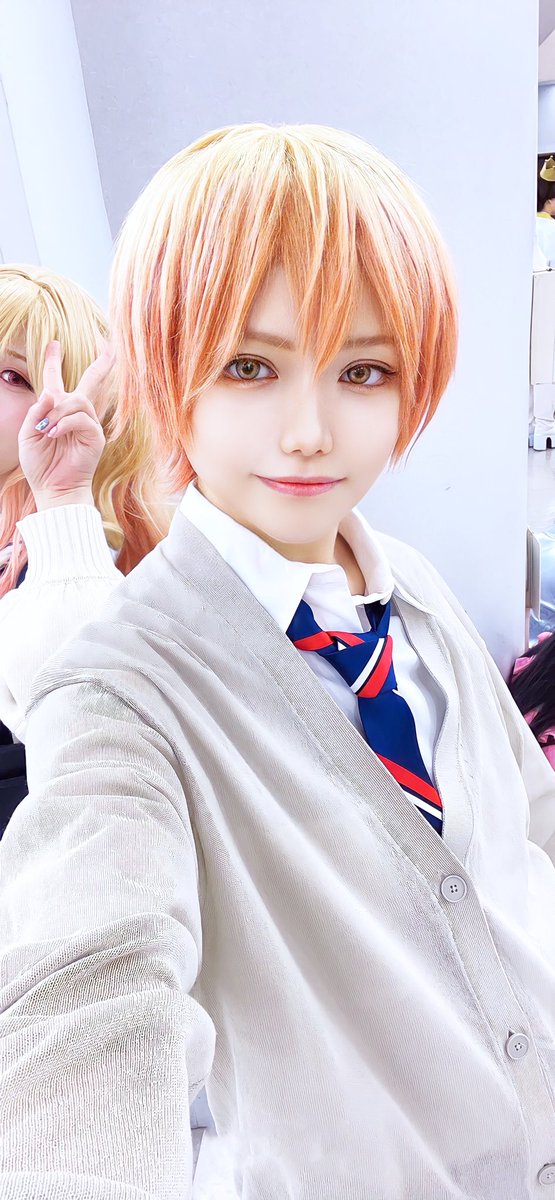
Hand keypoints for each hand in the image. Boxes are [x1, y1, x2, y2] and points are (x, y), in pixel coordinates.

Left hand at [18, 340, 113, 510]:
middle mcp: (76, 415)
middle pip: (91, 382)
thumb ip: (36, 412)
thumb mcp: (27, 434)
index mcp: (57, 411)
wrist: (53, 489)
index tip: (54, 344)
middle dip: (101, 365)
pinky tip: (53, 434)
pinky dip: (65, 424)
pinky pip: (82, 419)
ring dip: (58, 412)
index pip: (55, 381)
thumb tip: (52, 393)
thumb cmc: (39, 466)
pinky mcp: (95, 437)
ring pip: (78, 401)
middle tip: (109, 349)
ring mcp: (88, 425)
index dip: (53, 361)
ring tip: (47, 430)